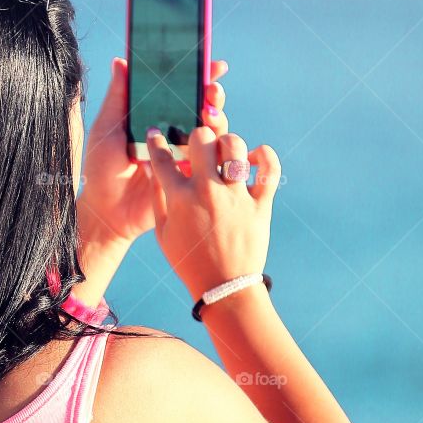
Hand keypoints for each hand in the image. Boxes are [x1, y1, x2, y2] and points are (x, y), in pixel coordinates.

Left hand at [77, 56, 229, 246]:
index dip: (199, 76)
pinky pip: (212, 162)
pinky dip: (217, 150)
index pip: (181, 91)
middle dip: (213, 95)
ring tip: (209, 113)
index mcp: (156, 117)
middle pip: (203, 109)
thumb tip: (121, 60)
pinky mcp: (191, 177)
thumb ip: (117, 97)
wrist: (106, 212)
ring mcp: (184, 155)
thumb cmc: (101, 169)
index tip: (212, 64)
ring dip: (217, 120)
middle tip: (212, 89)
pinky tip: (213, 143)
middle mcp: (174, 133)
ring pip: (212, 133)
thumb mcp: (107, 129)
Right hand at [145, 122, 280, 300]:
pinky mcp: (260, 204)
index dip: (157, 142)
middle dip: (197, 137)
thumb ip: (157, 199)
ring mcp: (236, 197)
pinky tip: (254, 158)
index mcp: (180, 199)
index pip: (163, 159)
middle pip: (202, 139)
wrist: (225, 287)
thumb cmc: (190, 261)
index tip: (158, 135)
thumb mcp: (163, 233)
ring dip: (228, 144)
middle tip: (200, 148)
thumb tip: (153, 170)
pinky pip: (269, 169)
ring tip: (227, 154)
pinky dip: (265, 156)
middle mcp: (208, 192)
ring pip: (235, 146)